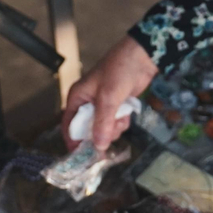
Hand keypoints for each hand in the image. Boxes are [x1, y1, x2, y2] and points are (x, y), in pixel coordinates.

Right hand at [61, 35, 158, 151]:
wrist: (142, 57)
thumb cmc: (120, 70)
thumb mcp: (108, 98)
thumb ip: (102, 123)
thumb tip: (98, 146)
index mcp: (77, 97)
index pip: (69, 124)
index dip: (74, 140)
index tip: (82, 155)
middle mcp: (87, 103)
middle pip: (88, 130)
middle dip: (100, 134)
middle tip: (111, 132)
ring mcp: (103, 105)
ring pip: (104, 128)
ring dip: (114, 128)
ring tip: (121, 117)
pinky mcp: (116, 106)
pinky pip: (115, 123)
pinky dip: (121, 121)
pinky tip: (127, 112)